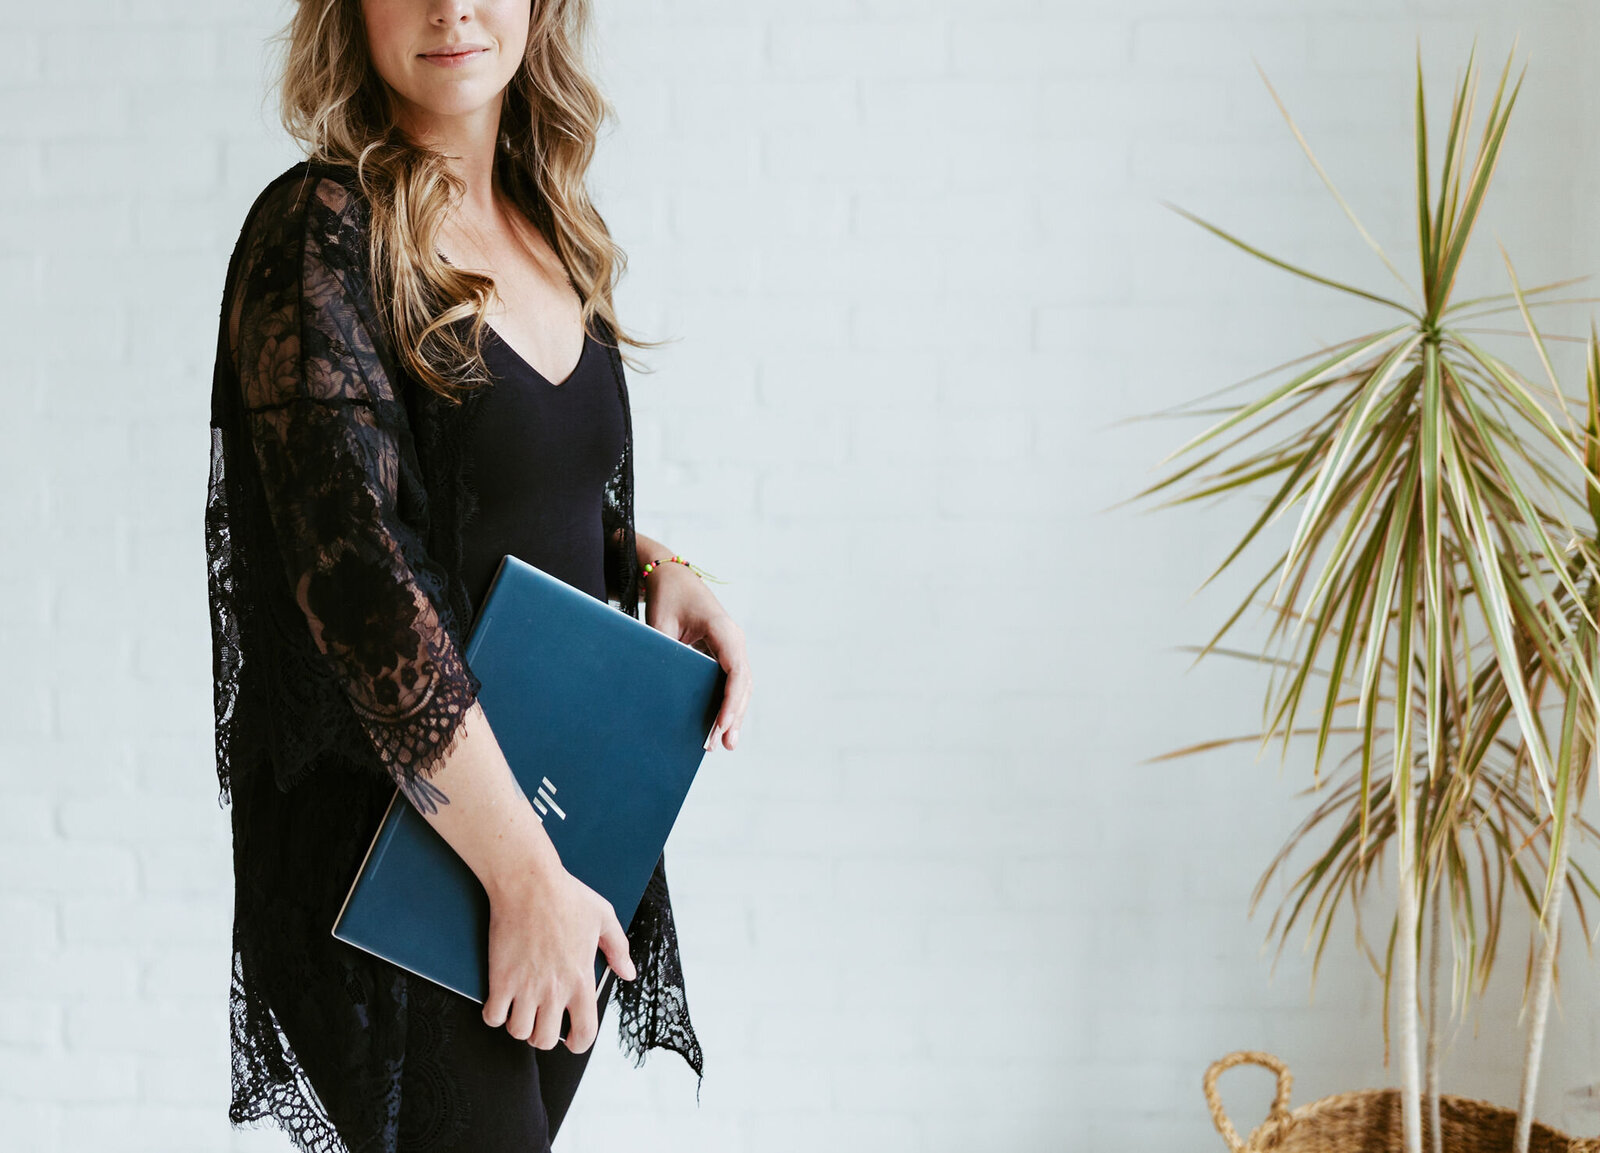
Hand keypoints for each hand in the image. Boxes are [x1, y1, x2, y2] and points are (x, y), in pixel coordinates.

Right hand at [481, 863, 635, 1051]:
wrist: (528, 881)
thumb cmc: (567, 895)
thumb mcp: (603, 917)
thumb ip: (618, 949)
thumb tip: (628, 973)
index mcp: (582, 979)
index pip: (585, 1033)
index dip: (578, 1043)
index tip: (571, 1038)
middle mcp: (555, 990)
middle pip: (545, 1040)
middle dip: (542, 1035)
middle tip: (540, 1018)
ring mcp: (526, 986)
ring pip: (518, 1032)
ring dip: (518, 1024)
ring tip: (520, 1007)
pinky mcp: (501, 979)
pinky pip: (493, 1017)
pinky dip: (494, 1013)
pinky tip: (499, 999)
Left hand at [642, 561, 752, 750]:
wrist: (671, 576)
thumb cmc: (668, 595)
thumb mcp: (661, 623)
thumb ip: (665, 653)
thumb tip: (662, 689)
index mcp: (723, 630)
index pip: (736, 671)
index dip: (731, 701)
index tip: (721, 724)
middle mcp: (734, 640)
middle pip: (743, 684)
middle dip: (735, 715)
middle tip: (724, 745)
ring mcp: (731, 647)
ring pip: (741, 686)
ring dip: (735, 714)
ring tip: (724, 743)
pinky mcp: (723, 653)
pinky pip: (731, 682)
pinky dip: (728, 703)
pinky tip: (720, 725)